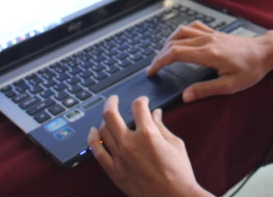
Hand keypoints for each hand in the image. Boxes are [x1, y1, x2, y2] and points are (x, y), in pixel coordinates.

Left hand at [87, 95, 210, 196]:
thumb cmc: (179, 173)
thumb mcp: (176, 144)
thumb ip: (162, 126)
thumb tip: (155, 113)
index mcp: (148, 134)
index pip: (138, 107)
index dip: (141, 100)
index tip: (143, 101)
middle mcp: (130, 144)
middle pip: (111, 115)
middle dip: (111, 102)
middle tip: (114, 99)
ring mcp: (120, 158)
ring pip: (102, 132)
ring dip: (103, 120)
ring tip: (107, 117)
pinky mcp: (114, 172)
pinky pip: (97, 153)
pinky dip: (93, 140)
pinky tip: (93, 133)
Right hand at [147, 21, 271, 102]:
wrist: (266, 52)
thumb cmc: (252, 69)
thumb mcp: (230, 86)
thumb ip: (206, 90)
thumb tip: (186, 96)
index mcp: (208, 54)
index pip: (176, 54)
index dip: (160, 62)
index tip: (152, 71)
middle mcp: (207, 41)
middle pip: (175, 43)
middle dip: (160, 55)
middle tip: (154, 68)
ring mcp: (211, 34)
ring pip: (182, 32)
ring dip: (168, 42)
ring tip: (163, 55)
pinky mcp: (215, 32)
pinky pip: (193, 27)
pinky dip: (182, 32)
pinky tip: (180, 40)